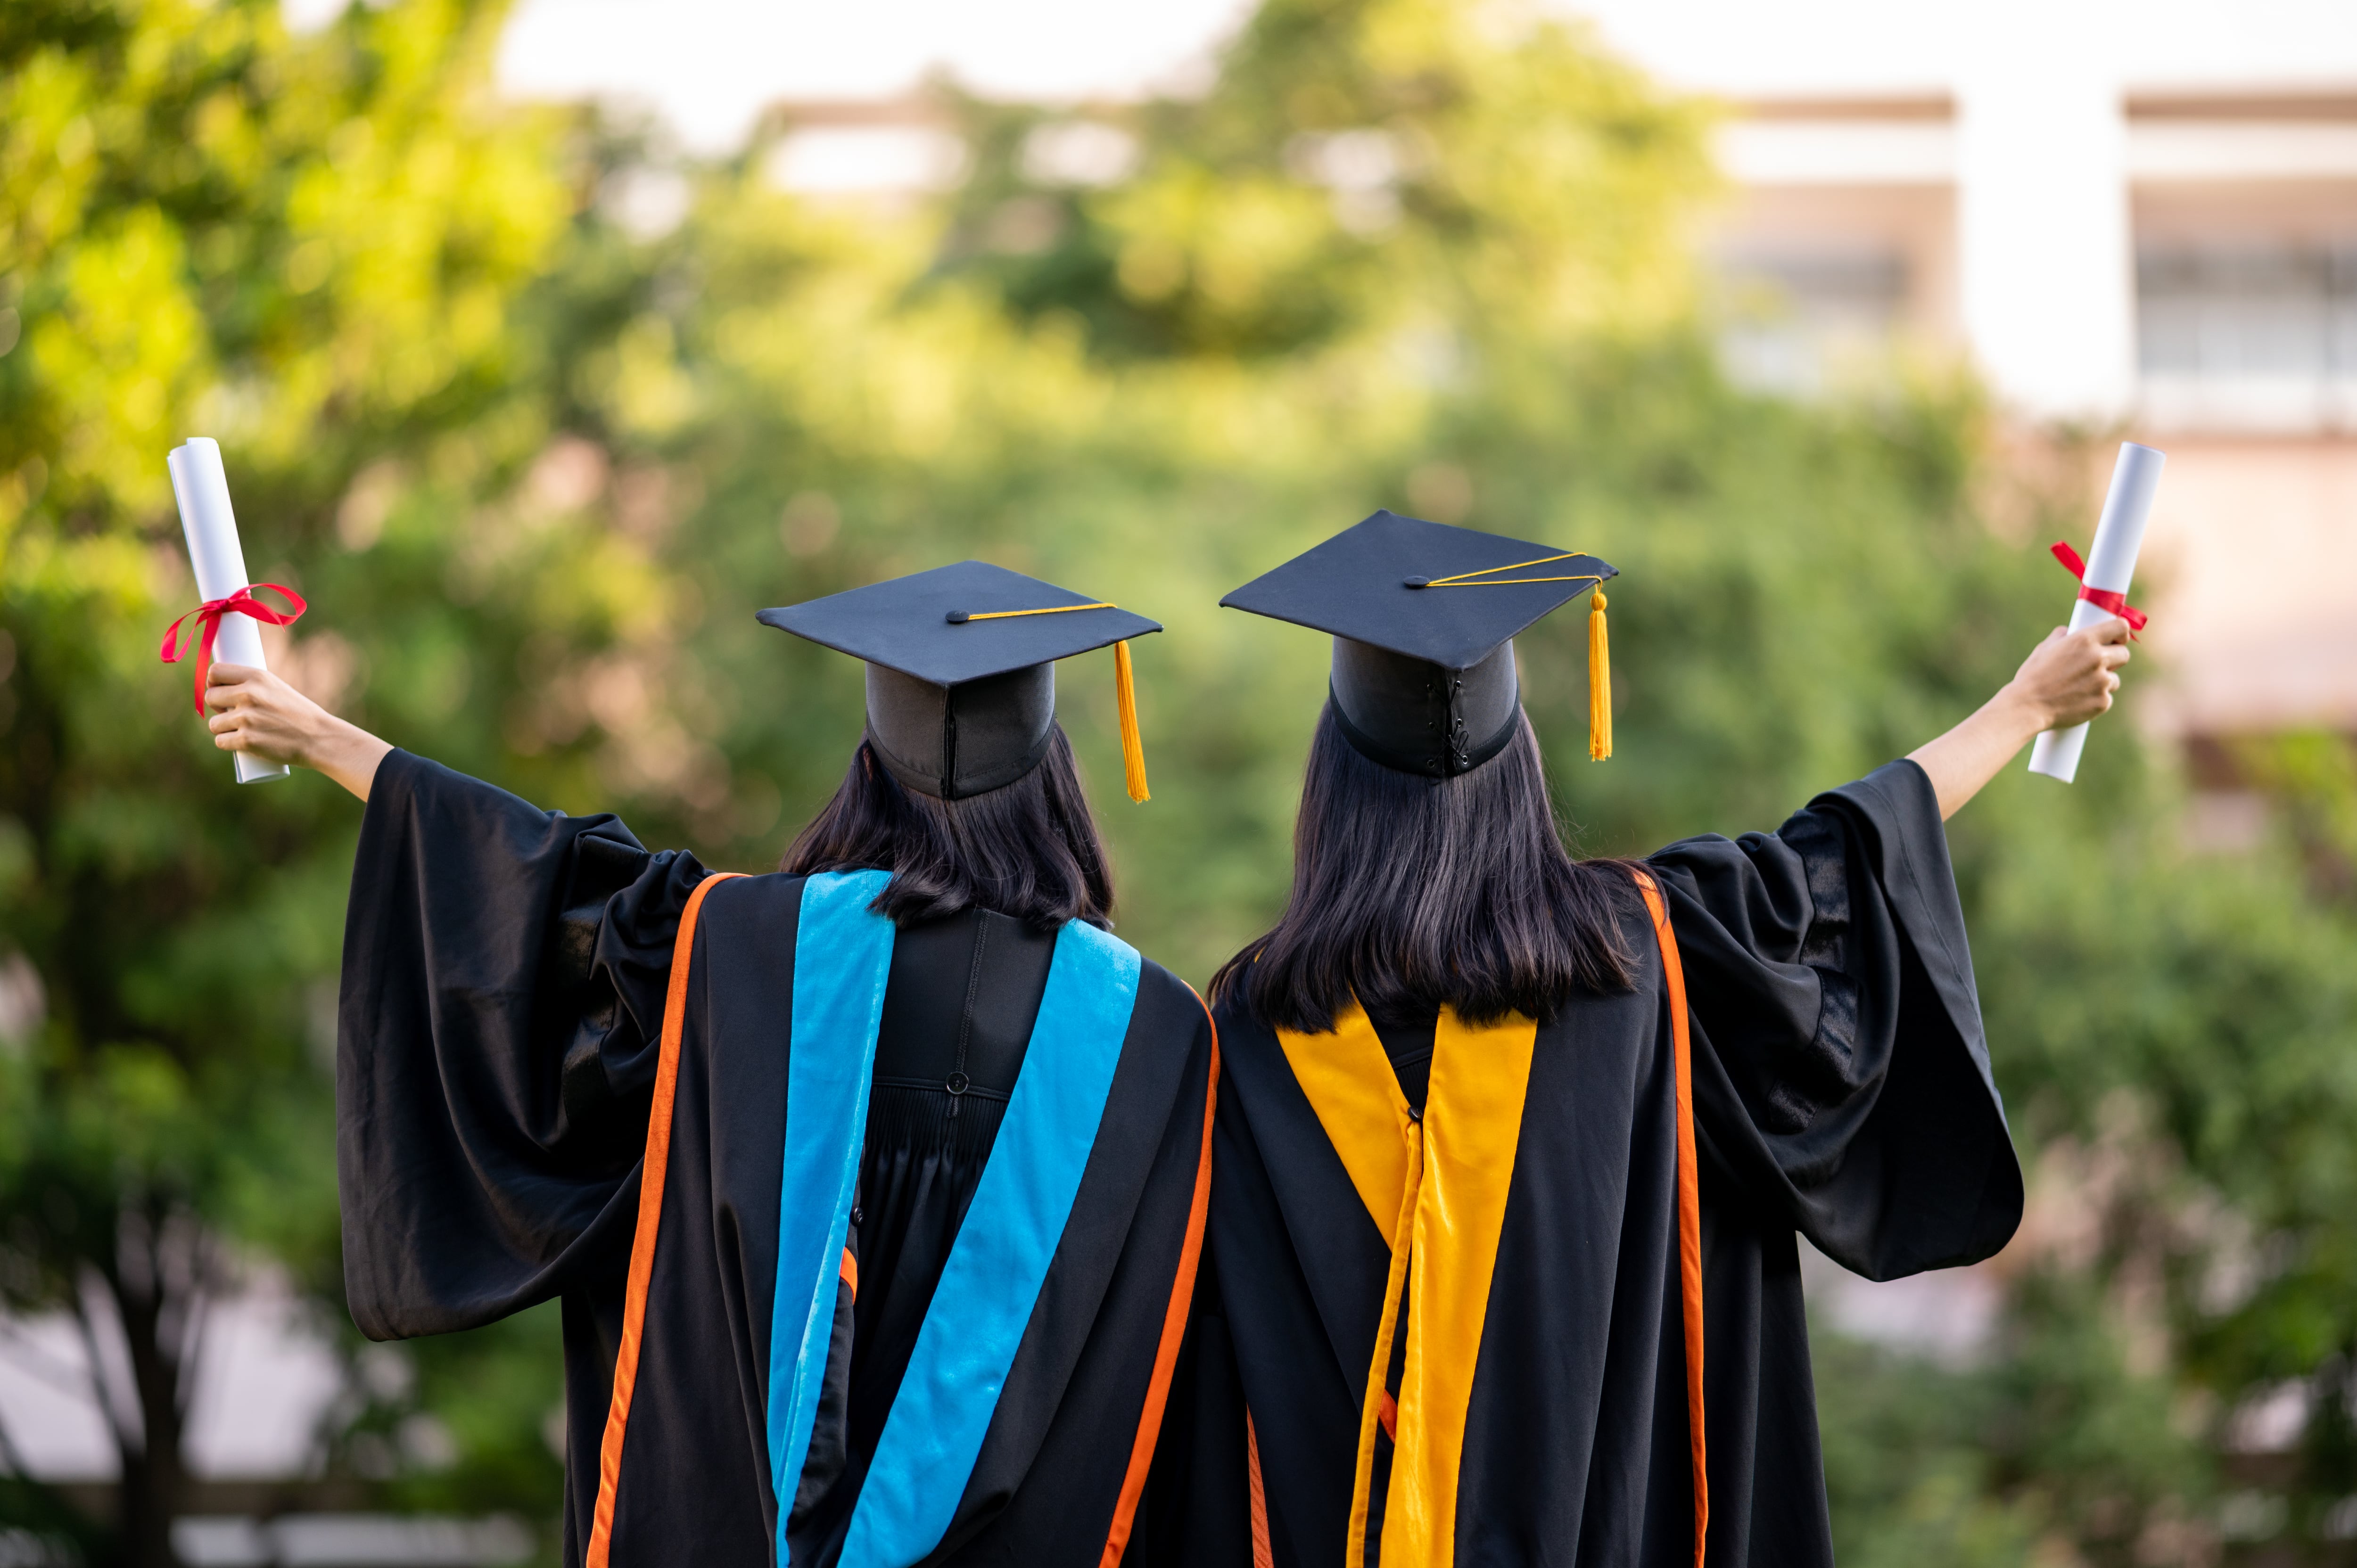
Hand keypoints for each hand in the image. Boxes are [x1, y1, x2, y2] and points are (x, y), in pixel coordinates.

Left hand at [204, 664, 391, 799]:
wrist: (320, 738)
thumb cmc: (300, 714)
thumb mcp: (278, 689)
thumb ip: (253, 686)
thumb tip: (224, 690)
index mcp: (257, 677)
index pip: (215, 672)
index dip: (212, 682)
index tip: (218, 689)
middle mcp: (249, 694)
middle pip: (210, 698)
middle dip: (218, 708)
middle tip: (232, 714)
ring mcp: (246, 718)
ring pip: (214, 723)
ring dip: (223, 729)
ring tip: (241, 731)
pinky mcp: (247, 740)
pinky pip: (221, 742)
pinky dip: (228, 744)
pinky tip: (240, 744)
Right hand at [2003, 617, 2133, 731]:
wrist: (2027, 708)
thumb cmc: (2032, 677)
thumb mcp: (2043, 649)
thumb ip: (2060, 637)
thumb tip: (2067, 632)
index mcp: (2084, 640)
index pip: (2120, 627)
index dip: (2121, 633)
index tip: (2117, 639)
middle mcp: (2097, 658)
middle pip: (2124, 654)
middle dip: (2114, 659)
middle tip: (2097, 666)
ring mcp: (2102, 682)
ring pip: (2114, 679)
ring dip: (2103, 682)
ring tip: (2080, 688)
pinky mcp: (2103, 702)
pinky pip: (2106, 698)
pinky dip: (2095, 699)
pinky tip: (2078, 701)